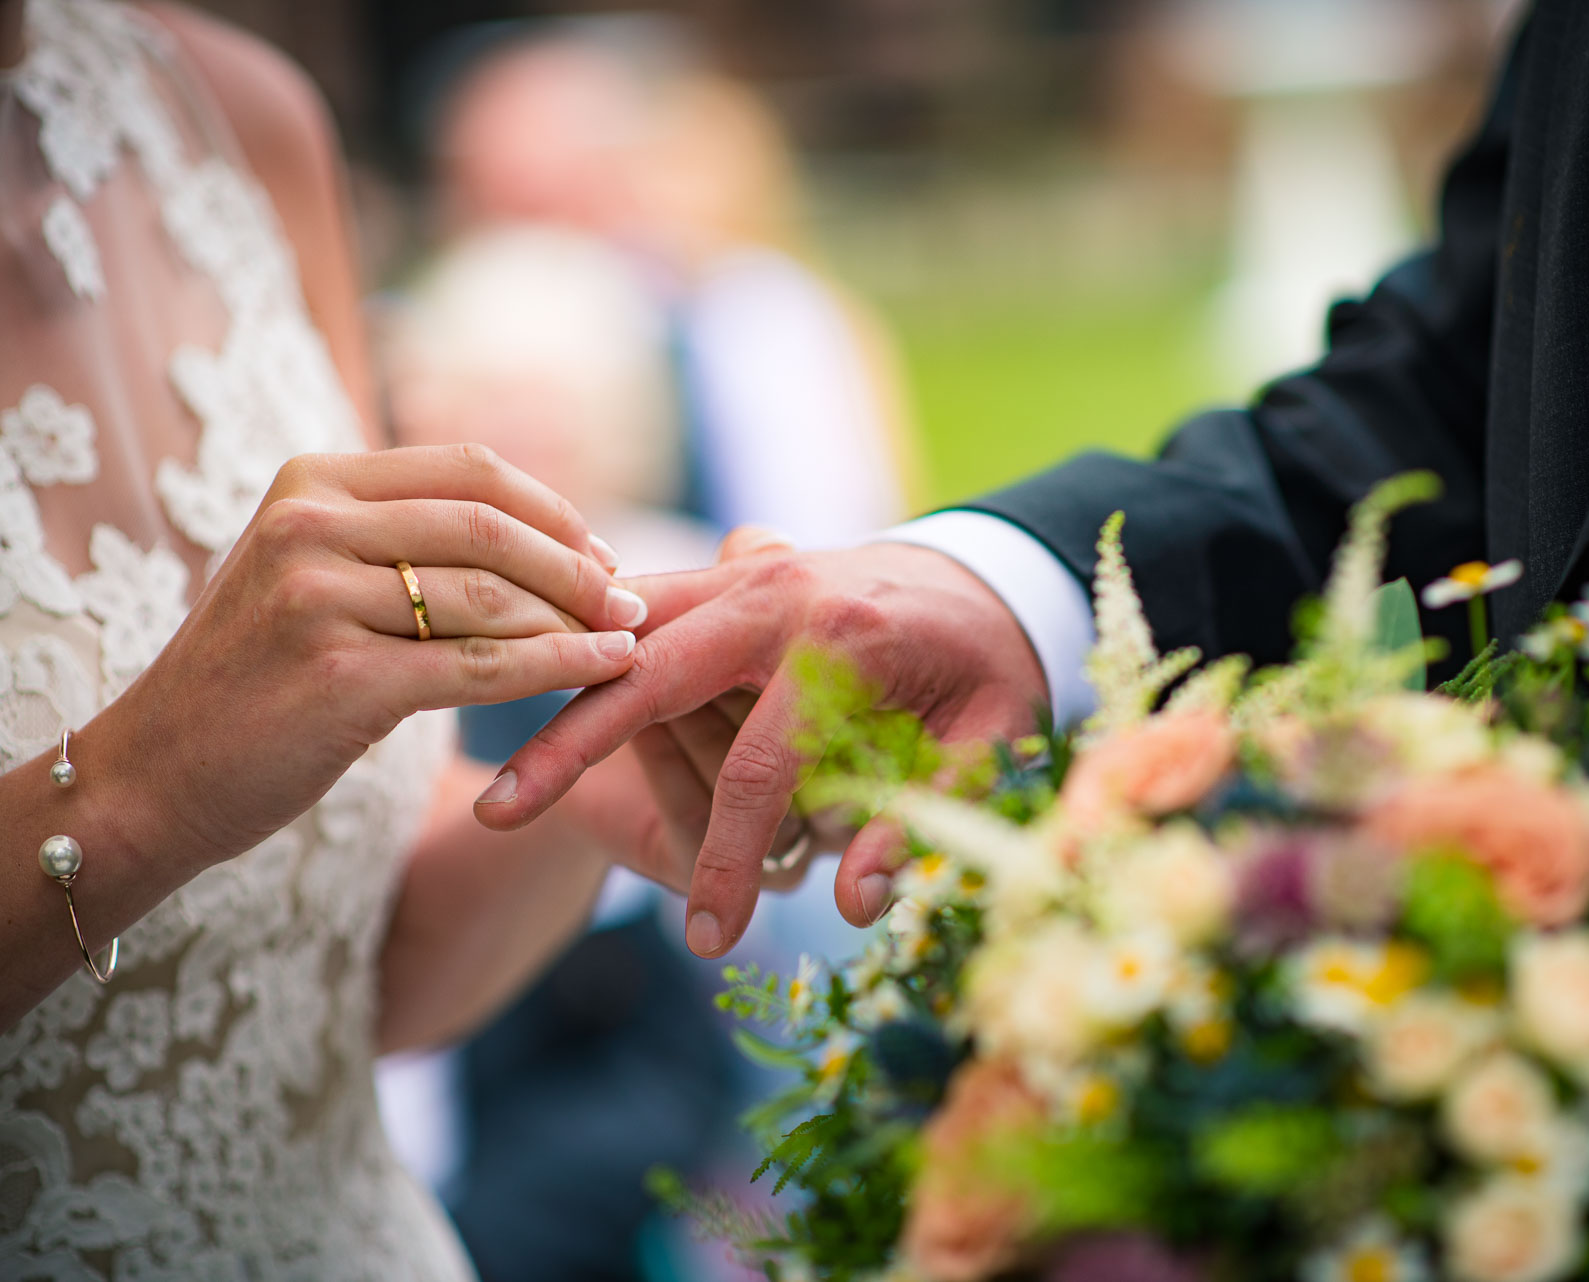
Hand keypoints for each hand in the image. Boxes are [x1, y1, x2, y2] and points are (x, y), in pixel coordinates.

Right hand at [95, 445, 643, 874]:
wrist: (153, 776)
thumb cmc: (255, 679)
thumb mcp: (309, 574)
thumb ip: (396, 537)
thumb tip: (536, 530)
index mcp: (310, 482)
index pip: (468, 471)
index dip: (552, 510)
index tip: (601, 550)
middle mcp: (309, 525)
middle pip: (491, 527)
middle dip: (578, 564)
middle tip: (632, 599)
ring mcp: (319, 600)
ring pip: (493, 599)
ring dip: (577, 620)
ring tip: (628, 639)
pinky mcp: (341, 680)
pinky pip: (483, 666)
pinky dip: (560, 669)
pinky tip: (607, 675)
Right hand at [471, 532, 1049, 956]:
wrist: (983, 576)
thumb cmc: (988, 670)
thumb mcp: (991, 744)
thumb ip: (922, 821)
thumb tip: (853, 904)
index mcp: (846, 640)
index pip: (761, 767)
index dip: (731, 860)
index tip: (711, 938)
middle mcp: (778, 592)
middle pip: (650, 674)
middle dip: (572, 747)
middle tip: (497, 818)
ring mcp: (740, 572)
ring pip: (625, 628)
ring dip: (558, 691)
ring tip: (493, 770)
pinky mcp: (720, 575)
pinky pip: (636, 605)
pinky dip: (585, 646)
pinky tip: (532, 697)